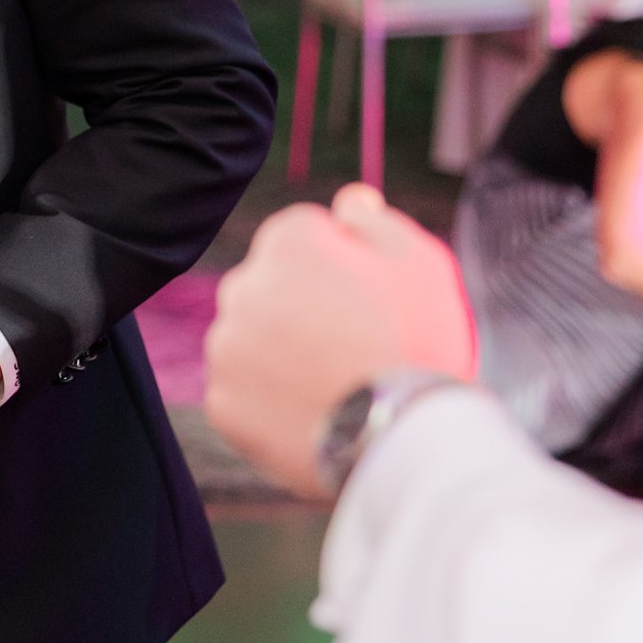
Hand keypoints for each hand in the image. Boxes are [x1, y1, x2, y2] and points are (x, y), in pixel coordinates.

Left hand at [203, 185, 477, 499]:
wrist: (405, 442)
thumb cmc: (420, 344)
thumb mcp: (420, 264)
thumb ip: (376, 224)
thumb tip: (348, 200)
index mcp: (287, 243)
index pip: (301, 237)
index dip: (343, 267)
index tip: (371, 302)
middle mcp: (242, 287)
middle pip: (268, 285)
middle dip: (301, 305)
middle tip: (355, 345)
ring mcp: (227, 347)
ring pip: (250, 339)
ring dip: (280, 353)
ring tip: (336, 384)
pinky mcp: (222, 402)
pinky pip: (241, 392)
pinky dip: (269, 402)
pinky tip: (312, 412)